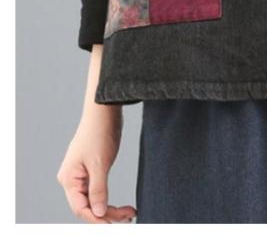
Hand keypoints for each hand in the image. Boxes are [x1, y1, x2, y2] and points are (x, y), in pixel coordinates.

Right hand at [56, 106, 135, 222]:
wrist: (104, 110)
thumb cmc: (99, 132)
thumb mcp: (100, 163)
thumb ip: (98, 190)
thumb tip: (99, 213)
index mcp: (69, 178)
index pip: (81, 208)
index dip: (97, 219)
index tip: (115, 224)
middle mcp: (72, 179)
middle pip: (87, 207)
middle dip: (107, 214)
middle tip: (128, 217)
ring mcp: (81, 174)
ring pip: (94, 200)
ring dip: (110, 209)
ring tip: (128, 213)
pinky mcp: (91, 169)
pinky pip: (97, 191)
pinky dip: (109, 199)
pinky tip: (120, 205)